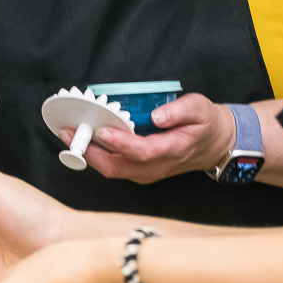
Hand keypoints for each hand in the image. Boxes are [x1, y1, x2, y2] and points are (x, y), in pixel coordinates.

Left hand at [80, 94, 235, 183]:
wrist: (213, 145)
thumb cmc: (205, 125)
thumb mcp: (200, 109)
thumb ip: (179, 111)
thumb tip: (155, 115)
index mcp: (172, 150)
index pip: (142, 152)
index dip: (120, 143)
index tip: (102, 130)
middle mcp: (156, 167)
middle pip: (117, 166)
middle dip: (90, 151)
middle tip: (69, 132)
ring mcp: (146, 172)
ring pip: (111, 169)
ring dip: (88, 154)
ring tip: (69, 135)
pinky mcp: (139, 171)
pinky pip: (113, 167)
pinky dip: (96, 155)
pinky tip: (84, 139)